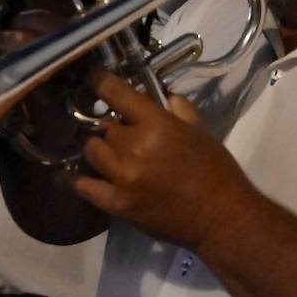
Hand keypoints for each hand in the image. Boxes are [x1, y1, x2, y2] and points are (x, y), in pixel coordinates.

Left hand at [74, 70, 262, 251]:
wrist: (221, 218)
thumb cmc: (216, 170)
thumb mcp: (200, 130)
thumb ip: (176, 107)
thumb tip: (155, 94)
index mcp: (157, 125)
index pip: (115, 93)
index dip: (99, 81)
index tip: (93, 78)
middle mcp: (135, 148)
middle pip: (105, 128)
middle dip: (115, 128)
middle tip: (126, 135)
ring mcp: (123, 178)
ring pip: (92, 151)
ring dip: (101, 149)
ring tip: (111, 154)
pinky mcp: (118, 204)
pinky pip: (85, 187)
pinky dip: (79, 180)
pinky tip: (74, 176)